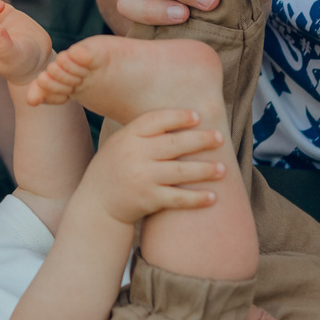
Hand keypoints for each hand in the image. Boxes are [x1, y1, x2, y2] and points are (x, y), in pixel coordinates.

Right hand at [76, 108, 227, 226]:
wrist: (97, 203)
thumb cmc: (115, 168)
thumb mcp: (120, 143)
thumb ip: (144, 132)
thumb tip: (178, 115)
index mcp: (128, 136)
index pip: (156, 120)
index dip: (178, 117)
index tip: (198, 117)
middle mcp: (135, 155)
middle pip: (174, 144)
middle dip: (201, 140)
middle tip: (220, 138)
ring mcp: (142, 178)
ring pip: (181, 172)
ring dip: (205, 170)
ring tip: (223, 169)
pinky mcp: (148, 199)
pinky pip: (178, 198)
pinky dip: (196, 198)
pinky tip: (212, 197)